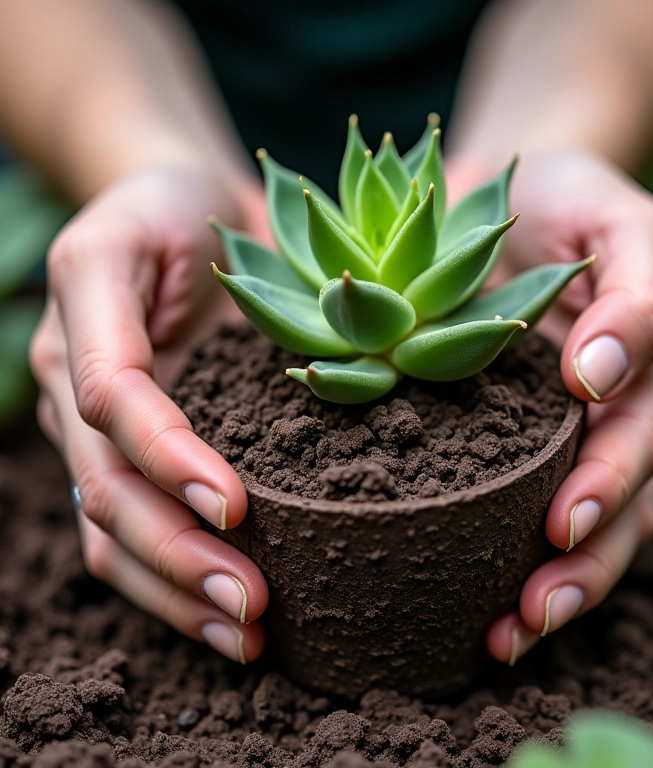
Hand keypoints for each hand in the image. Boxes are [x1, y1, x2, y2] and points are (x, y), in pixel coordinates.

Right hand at [31, 166, 270, 662]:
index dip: (169, 458)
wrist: (170, 209)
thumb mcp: (167, 217)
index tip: (236, 508)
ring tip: (248, 636)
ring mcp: (98, 433)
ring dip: (177, 594)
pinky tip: (230, 617)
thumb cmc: (176, 208)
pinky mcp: (135, 455)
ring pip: (114, 534)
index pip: (115, 405)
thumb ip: (167, 289)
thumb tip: (229, 383)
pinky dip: (178, 583)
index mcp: (85, 324)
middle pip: (109, 492)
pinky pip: (139, 531)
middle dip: (177, 556)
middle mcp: (78, 391)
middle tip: (253, 606)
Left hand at [449, 149, 652, 663]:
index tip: (557, 527)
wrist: (502, 193)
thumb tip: (608, 371)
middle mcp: (607, 413)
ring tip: (502, 639)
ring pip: (574, 526)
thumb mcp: (618, 221)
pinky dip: (493, 556)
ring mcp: (558, 430)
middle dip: (576, 567)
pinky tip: (464, 603)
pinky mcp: (501, 434)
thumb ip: (634, 290)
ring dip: (546, 585)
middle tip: (529, 619)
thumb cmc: (566, 198)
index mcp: (642, 369)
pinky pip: (508, 503)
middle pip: (611, 507)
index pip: (632, 444)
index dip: (604, 490)